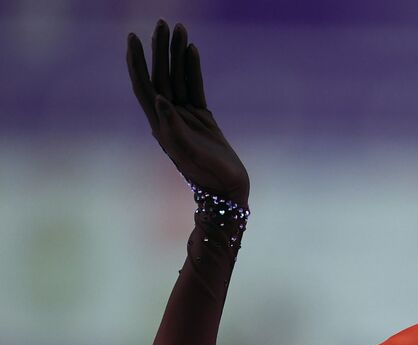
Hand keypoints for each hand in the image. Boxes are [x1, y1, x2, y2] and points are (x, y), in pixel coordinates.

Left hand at [126, 19, 248, 204]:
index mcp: (160, 124)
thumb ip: (172, 127)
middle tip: (162, 23)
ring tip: (179, 28)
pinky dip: (193, 68)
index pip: (143, 85)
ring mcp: (185, 116)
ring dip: (176, 53)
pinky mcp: (202, 118)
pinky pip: (195, 87)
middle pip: (160, 75)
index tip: (134, 37)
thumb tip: (159, 99)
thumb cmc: (208, 175)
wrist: (227, 190)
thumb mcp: (188, 152)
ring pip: (178, 77)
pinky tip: (191, 50)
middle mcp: (168, 116)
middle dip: (159, 49)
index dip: (136, 62)